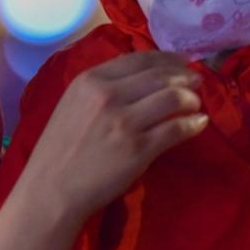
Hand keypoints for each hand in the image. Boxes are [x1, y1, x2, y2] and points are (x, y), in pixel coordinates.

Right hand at [22, 51, 208, 218]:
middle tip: (196, 81)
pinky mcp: (138, 148)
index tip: (182, 61)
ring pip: (173, 97)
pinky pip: (176, 129)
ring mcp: (124, 122)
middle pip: (160, 76)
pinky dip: (193, 124)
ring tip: (196, 104)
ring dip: (191, 98)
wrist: (51, 190)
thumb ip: (101, 88)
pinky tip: (199, 124)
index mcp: (90, 80)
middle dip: (185, 76)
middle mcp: (108, 94)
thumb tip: (140, 79)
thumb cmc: (59, 150)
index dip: (167, 58)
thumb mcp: (72, 104)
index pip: (139, 59)